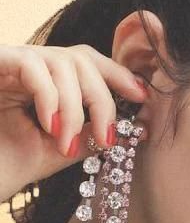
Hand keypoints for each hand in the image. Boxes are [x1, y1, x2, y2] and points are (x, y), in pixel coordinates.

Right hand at [0, 43, 147, 202]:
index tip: (143, 96)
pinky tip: (50, 125)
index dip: (119, 75)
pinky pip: (30, 65)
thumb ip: (89, 136)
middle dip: (102, 98)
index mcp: (46, 82)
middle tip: (106, 137)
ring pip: (60, 61)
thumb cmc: (3, 165)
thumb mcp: (56, 151)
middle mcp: (29, 66)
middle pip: (82, 57)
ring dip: (74, 106)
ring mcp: (9, 62)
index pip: (88, 63)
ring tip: (64, 142)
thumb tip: (134, 129)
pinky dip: (48, 95)